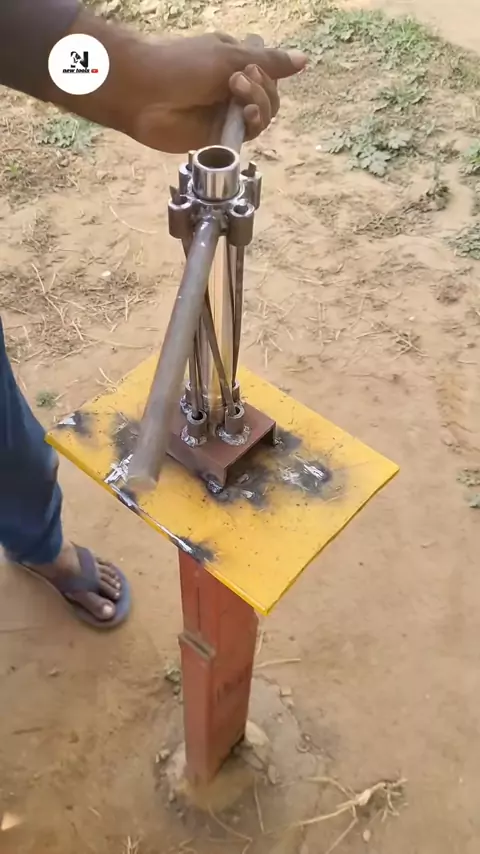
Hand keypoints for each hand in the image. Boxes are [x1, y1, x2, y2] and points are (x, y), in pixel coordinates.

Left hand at [57, 12, 305, 152]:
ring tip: (238, 95)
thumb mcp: (228, 56)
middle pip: (270, 96)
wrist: (143, 93)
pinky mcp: (219, 138)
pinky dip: (253, 124)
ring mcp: (226, 115)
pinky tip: (245, 115)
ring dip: (259, 104)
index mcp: (234, 63)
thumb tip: (304, 60)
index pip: (269, 71)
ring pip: (263, 117)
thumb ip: (269, 61)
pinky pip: (249, 136)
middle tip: (239, 80)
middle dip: (263, 88)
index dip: (270, 72)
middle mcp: (232, 91)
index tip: (255, 65)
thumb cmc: (180, 65)